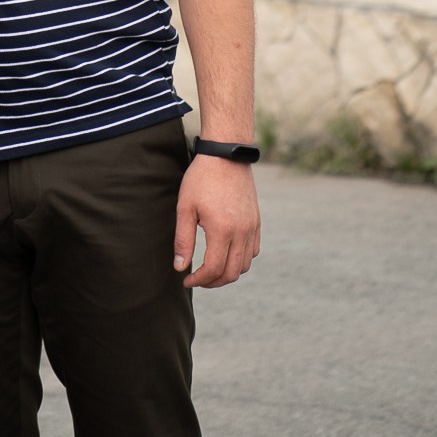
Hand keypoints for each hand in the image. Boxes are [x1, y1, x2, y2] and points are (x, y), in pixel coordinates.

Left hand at [173, 154, 260, 287]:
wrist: (226, 154)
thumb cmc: (201, 178)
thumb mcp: (185, 207)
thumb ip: (183, 240)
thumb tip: (180, 267)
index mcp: (222, 230)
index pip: (214, 269)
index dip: (200, 280)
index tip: (187, 280)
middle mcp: (241, 232)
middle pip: (232, 273)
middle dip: (213, 282)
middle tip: (197, 279)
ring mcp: (251, 227)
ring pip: (244, 265)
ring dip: (228, 273)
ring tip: (210, 269)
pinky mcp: (256, 221)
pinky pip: (253, 251)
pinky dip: (241, 260)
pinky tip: (226, 254)